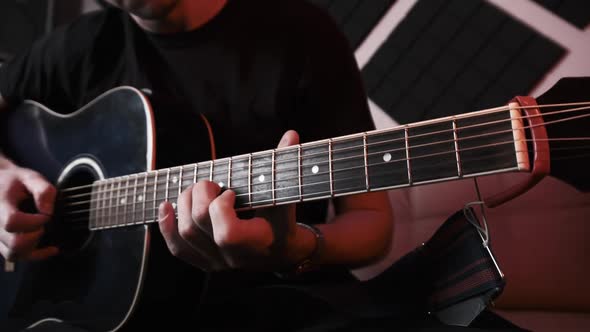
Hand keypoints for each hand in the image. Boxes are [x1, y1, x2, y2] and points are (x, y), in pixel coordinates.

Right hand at [0, 158, 57, 260]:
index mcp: (0, 205)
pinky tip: (51, 248)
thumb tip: (48, 212)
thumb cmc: (14, 181)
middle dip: (36, 234)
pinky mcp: (0, 243)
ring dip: (34, 246)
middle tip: (43, 223)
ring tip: (40, 230)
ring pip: (14, 254)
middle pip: (15, 243)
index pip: (12, 222)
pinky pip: (15, 257)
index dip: (34, 222)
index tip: (46, 215)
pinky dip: (35, 255)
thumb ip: (43, 191)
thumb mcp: (30, 177)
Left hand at [158, 131, 299, 270]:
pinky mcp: (206, 262)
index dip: (220, 206)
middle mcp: (233, 257)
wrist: (282, 253)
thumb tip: (291, 135)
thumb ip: (285, 166)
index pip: (226, 233)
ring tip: (197, 190)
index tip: (230, 192)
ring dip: (184, 203)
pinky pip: (178, 249)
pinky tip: (166, 205)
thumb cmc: (284, 221)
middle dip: (199, 195)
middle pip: (198, 225)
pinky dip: (166, 226)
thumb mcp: (286, 196)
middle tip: (211, 184)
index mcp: (255, 243)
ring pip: (185, 233)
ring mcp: (218, 262)